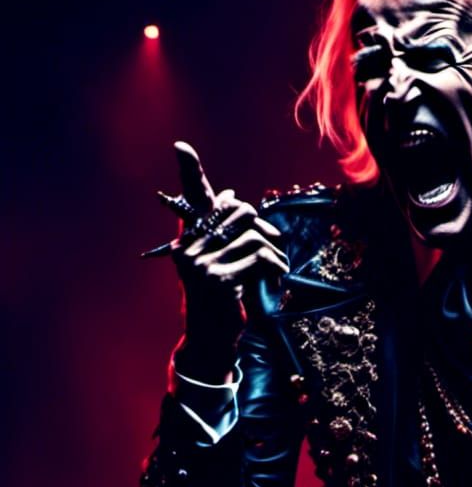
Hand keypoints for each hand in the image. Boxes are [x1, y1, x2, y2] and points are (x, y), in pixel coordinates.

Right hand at [160, 142, 288, 378]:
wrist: (211, 340)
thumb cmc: (220, 300)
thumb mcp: (220, 263)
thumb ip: (224, 233)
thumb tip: (228, 193)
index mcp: (187, 241)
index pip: (190, 201)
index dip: (189, 172)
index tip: (180, 147)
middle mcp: (189, 250)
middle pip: (238, 213)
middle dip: (262, 226)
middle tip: (272, 245)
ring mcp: (202, 265)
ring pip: (253, 236)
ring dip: (273, 252)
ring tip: (276, 268)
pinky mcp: (221, 281)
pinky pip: (260, 257)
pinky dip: (276, 266)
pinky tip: (276, 277)